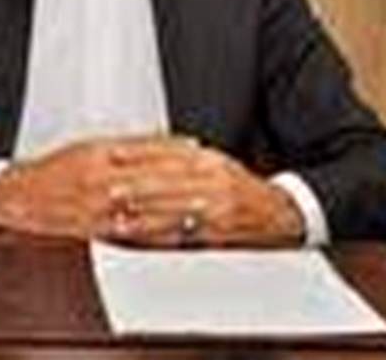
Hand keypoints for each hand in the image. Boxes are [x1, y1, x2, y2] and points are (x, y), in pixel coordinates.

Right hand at [0, 136, 195, 239]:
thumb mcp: (88, 147)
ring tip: (205, 206)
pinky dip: (159, 232)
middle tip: (212, 178)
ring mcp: (100, 209)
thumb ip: (125, 146)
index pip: (145, 148)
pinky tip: (179, 230)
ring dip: (179, 207)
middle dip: (185, 178)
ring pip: (148, 207)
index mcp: (99, 154)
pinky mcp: (98, 232)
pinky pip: (135, 233)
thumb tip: (163, 141)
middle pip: (152, 178)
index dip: (175, 149)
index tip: (198, 148)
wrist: (20, 199)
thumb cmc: (54, 172)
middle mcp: (101, 180)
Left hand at [102, 139, 305, 246]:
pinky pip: (186, 234)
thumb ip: (182, 156)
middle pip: (167, 180)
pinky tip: (142, 238)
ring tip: (115, 217)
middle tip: (105, 187)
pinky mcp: (221, 232)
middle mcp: (214, 179)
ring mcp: (218, 206)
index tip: (111, 155)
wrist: (280, 213)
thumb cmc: (240, 190)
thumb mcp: (214, 164)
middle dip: (134, 184)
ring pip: (173, 208)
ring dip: (142, 214)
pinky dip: (160, 236)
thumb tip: (143, 147)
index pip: (167, 153)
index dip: (137, 153)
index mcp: (208, 159)